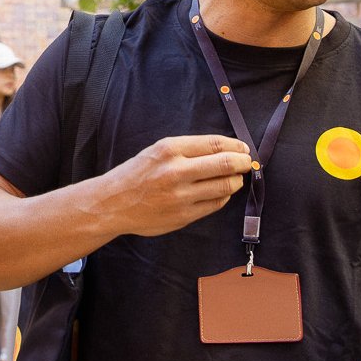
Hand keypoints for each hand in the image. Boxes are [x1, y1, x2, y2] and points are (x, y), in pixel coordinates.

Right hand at [95, 135, 252, 236]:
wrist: (113, 203)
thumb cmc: (137, 174)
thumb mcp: (158, 151)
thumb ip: (190, 149)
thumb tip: (228, 150)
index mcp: (169, 149)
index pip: (216, 144)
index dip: (237, 147)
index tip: (244, 149)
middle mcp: (176, 171)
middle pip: (226, 165)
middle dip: (244, 163)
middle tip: (248, 163)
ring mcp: (180, 196)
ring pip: (225, 186)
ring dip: (236, 180)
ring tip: (235, 178)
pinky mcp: (183, 216)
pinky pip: (215, 204)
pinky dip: (223, 196)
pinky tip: (220, 192)